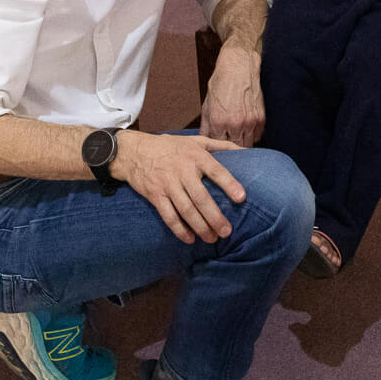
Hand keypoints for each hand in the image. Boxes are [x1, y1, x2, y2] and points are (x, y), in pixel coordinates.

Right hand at [113, 131, 246, 243]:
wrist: (133, 152)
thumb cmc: (170, 147)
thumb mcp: (196, 140)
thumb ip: (221, 146)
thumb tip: (247, 150)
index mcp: (196, 156)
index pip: (216, 171)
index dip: (229, 184)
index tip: (241, 198)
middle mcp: (182, 171)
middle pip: (201, 198)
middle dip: (215, 217)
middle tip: (227, 231)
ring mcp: (168, 184)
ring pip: (186, 210)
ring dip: (200, 227)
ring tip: (212, 238)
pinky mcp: (155, 196)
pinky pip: (168, 216)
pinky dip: (179, 229)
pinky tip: (189, 239)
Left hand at [201, 44, 263, 146]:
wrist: (239, 67)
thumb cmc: (221, 83)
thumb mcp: (207, 104)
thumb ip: (205, 126)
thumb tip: (204, 139)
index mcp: (218, 121)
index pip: (217, 145)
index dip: (217, 146)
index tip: (218, 144)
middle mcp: (235, 124)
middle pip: (233, 148)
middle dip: (230, 147)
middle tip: (228, 143)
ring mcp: (250, 122)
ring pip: (247, 145)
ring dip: (242, 143)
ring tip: (237, 137)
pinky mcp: (260, 118)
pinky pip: (257, 136)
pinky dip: (252, 135)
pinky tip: (246, 129)